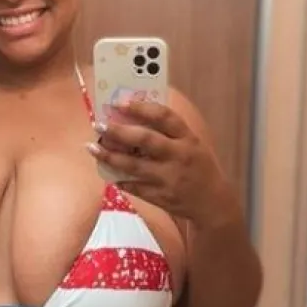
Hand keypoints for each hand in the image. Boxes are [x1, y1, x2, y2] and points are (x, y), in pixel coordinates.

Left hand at [87, 100, 234, 227]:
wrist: (214, 204)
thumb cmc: (198, 168)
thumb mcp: (192, 145)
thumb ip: (169, 133)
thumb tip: (132, 119)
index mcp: (188, 138)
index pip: (164, 116)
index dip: (140, 107)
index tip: (119, 102)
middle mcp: (179, 156)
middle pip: (145, 139)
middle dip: (118, 131)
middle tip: (99, 125)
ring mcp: (169, 178)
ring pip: (133, 165)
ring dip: (109, 156)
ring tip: (92, 148)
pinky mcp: (161, 197)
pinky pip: (134, 186)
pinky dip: (120, 179)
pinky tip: (108, 173)